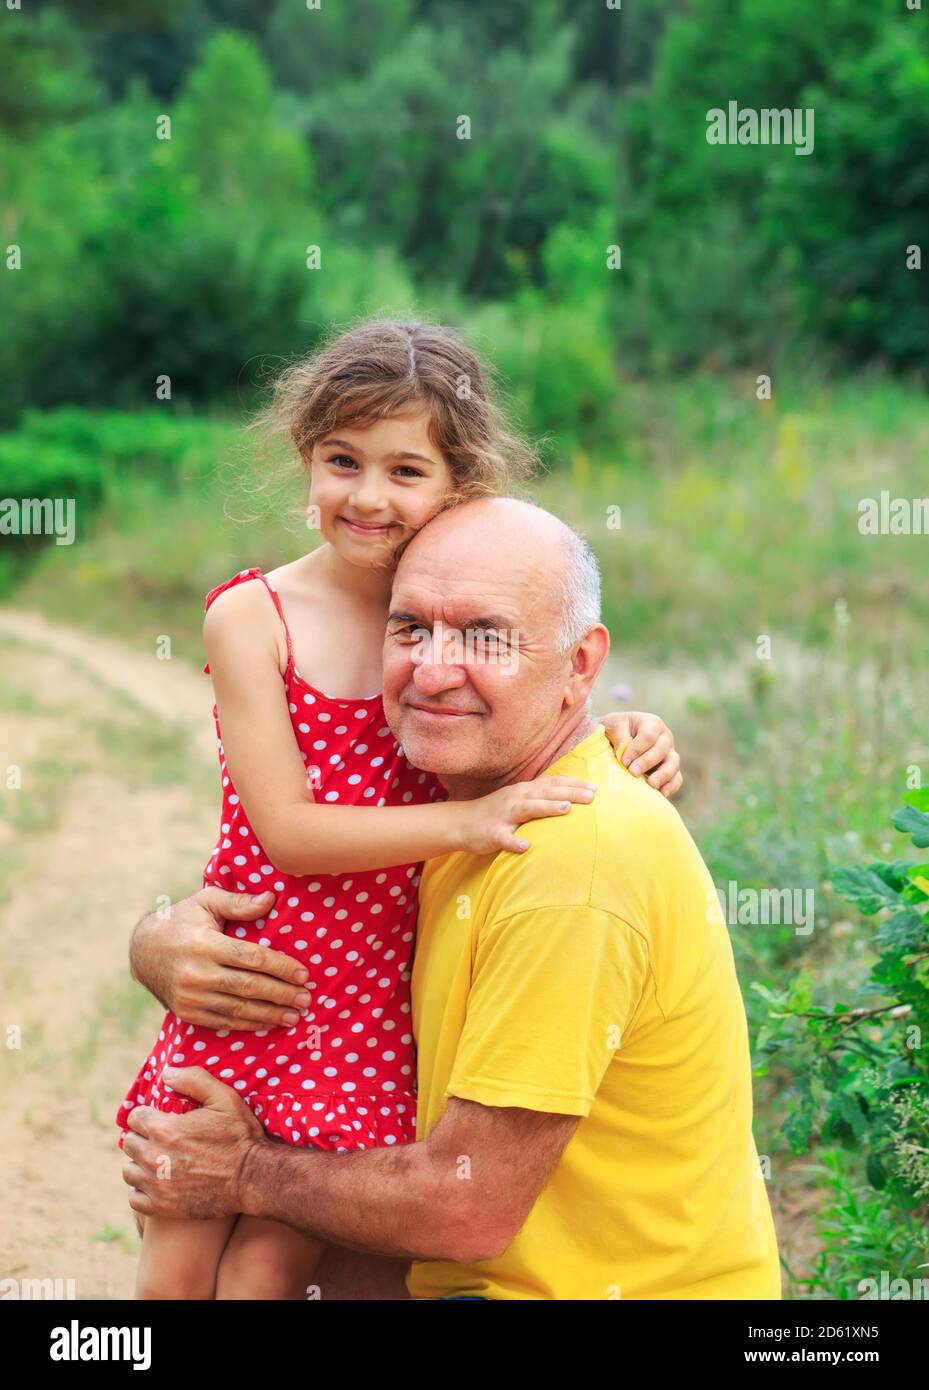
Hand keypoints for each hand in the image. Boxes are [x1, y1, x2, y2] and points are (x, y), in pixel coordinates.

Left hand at [121, 1067, 264, 1220]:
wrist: (253, 1179)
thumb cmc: (240, 1136)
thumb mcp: (224, 1098)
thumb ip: (194, 1080)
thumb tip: (167, 1073)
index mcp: (164, 1129)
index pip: (134, 1117)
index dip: (146, 1116)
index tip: (158, 1119)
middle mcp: (153, 1157)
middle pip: (129, 1144)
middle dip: (143, 1139)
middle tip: (161, 1140)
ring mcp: (156, 1185)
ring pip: (128, 1172)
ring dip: (139, 1164)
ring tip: (157, 1162)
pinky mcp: (162, 1207)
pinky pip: (134, 1198)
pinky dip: (142, 1191)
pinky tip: (157, 1183)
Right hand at [130, 886, 312, 1030]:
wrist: (143, 951)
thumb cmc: (181, 921)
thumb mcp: (206, 902)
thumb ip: (238, 903)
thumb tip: (271, 899)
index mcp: (205, 944)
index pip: (251, 958)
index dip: (280, 967)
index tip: (303, 973)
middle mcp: (197, 973)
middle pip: (249, 987)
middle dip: (281, 994)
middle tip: (307, 998)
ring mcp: (191, 997)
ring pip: (238, 1009)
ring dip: (270, 1014)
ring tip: (295, 1015)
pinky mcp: (187, 1013)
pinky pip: (223, 1022)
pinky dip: (249, 1024)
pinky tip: (269, 1022)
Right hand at [457, 777, 596, 854]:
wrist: (461, 823)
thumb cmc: (497, 812)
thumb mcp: (519, 800)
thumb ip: (541, 798)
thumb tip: (570, 798)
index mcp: (524, 791)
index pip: (552, 783)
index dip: (573, 784)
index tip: (595, 787)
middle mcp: (516, 799)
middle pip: (545, 793)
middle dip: (569, 793)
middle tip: (591, 796)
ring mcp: (503, 816)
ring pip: (527, 809)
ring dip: (547, 808)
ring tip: (566, 809)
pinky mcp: (492, 834)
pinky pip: (504, 838)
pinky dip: (515, 842)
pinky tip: (526, 847)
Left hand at [599, 711, 682, 797]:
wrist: (615, 739)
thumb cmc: (614, 730)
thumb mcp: (612, 726)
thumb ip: (619, 736)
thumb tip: (623, 751)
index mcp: (651, 723)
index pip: (648, 735)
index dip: (637, 748)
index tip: (624, 761)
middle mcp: (664, 737)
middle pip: (662, 749)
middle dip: (647, 762)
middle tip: (633, 772)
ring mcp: (669, 753)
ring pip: (673, 763)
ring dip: (663, 775)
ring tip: (651, 784)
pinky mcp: (671, 769)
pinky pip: (677, 778)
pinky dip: (672, 786)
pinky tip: (662, 793)